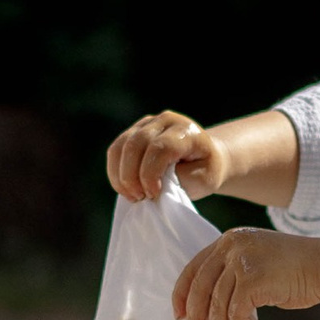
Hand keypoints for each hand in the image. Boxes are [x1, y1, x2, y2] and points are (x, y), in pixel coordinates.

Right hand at [107, 108, 224, 202]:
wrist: (205, 157)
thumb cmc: (204, 170)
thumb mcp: (203, 180)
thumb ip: (180, 180)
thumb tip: (155, 184)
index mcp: (186, 130)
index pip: (160, 147)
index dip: (151, 173)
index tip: (153, 194)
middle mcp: (166, 120)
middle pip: (136, 144)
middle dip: (132, 176)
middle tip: (140, 198)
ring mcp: (147, 123)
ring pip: (121, 146)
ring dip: (121, 176)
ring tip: (132, 196)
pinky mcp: (134, 131)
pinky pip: (115, 150)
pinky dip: (115, 172)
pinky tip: (125, 188)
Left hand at [173, 227, 319, 319]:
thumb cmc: (293, 270)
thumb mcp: (255, 261)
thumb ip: (232, 273)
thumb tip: (207, 308)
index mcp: (228, 241)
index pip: (193, 269)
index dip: (182, 295)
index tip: (179, 316)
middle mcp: (231, 246)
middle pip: (199, 289)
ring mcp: (241, 261)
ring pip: (217, 305)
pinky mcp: (252, 278)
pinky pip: (236, 313)